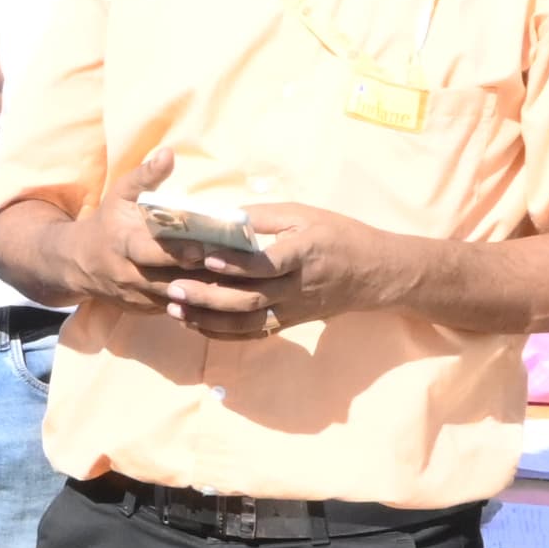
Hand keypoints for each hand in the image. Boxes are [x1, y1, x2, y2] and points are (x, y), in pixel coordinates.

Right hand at [47, 149, 262, 339]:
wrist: (77, 264)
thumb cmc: (107, 223)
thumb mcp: (120, 195)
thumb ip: (145, 176)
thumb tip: (168, 153)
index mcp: (122, 245)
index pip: (151, 252)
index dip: (178, 252)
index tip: (206, 248)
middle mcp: (128, 276)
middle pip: (171, 279)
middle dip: (202, 275)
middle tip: (236, 267)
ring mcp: (137, 297)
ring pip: (178, 299)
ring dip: (206, 293)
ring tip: (239, 282)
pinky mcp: (145, 311)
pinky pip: (177, 309)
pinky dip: (200, 304)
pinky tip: (226, 295)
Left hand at [172, 202, 408, 337]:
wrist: (376, 273)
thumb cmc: (338, 235)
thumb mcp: (306, 214)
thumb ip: (264, 216)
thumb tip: (221, 215)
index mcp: (304, 253)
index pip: (268, 263)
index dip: (237, 264)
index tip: (206, 258)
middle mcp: (298, 286)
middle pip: (250, 298)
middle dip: (208, 296)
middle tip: (173, 289)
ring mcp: (294, 309)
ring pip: (248, 321)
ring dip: (209, 319)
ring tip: (176, 310)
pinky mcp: (290, 322)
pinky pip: (253, 333)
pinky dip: (223, 332)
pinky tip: (195, 324)